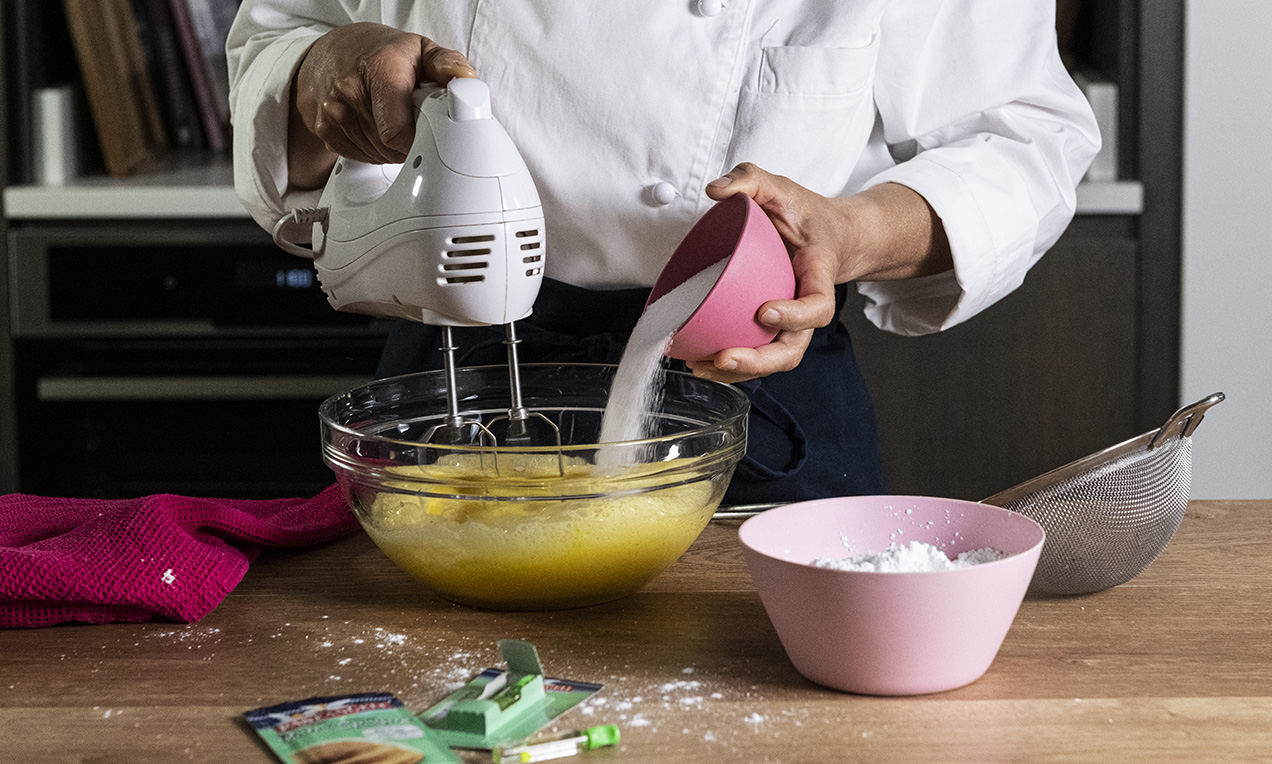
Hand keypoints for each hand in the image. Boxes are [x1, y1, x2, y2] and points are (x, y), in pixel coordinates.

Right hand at [288, 22, 476, 188]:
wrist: (338, 51)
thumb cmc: (385, 54)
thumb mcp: (421, 50)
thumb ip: (448, 65)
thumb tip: (466, 80)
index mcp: (379, 70)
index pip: (397, 133)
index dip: (419, 142)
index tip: (430, 134)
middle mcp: (350, 90)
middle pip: (389, 147)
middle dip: (409, 143)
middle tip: (413, 121)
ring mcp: (333, 111)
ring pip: (376, 155)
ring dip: (391, 148)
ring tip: (393, 121)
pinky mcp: (324, 128)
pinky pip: (358, 156)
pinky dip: (372, 150)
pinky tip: (375, 128)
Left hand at [685, 163, 951, 383]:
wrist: (831, 236)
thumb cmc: (807, 215)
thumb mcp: (782, 187)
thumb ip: (751, 179)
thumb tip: (715, 191)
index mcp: (819, 276)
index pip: (817, 306)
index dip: (795, 316)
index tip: (764, 312)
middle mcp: (807, 308)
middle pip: (792, 349)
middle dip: (759, 360)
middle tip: (724, 356)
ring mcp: (789, 324)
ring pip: (771, 360)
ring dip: (738, 370)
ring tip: (700, 364)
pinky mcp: (770, 329)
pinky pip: (755, 353)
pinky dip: (728, 365)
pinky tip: (698, 362)